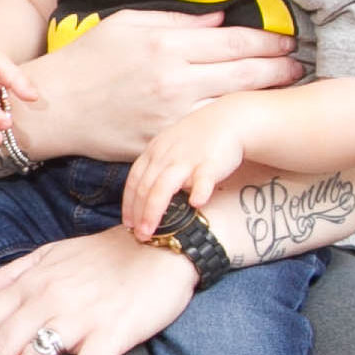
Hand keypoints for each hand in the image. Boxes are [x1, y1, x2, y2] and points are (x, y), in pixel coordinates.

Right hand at [16, 11, 297, 160]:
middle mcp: (174, 81)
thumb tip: (220, 19)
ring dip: (263, 97)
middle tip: (301, 66)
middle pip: (244, 74)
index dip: (267, 42)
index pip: (234, 42)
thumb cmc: (86, 59)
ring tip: (286, 91)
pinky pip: (205, 132)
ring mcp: (170, 116)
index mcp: (167, 46)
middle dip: (278, 69)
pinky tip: (247, 120)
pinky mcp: (162, 142)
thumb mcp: (127, 25)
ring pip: (232, 105)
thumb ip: (177, 22)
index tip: (287, 40)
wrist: (53, 107)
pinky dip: (230, 125)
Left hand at [122, 105, 248, 235]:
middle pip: (145, 188)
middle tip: (138, 236)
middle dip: (138, 214)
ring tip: (150, 231)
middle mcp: (166, 156)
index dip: (129, 203)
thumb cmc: (197, 139)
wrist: (228, 119)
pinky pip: (203, 177)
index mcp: (154, 152)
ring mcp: (187, 159)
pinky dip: (199, 190)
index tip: (127, 223)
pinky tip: (197, 205)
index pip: (134, 180)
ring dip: (153, 210)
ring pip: (163, 186)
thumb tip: (145, 197)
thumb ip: (157, 169)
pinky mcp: (210, 162)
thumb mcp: (169, 148)